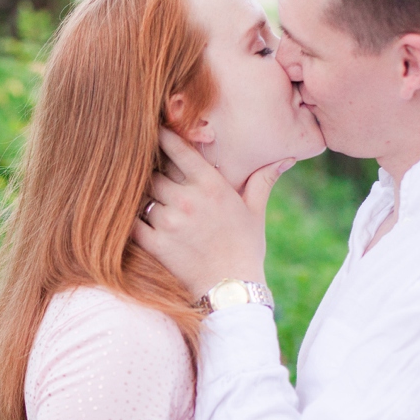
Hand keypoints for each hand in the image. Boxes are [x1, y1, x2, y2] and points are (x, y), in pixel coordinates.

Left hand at [131, 129, 296, 298]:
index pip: (177, 150)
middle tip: (151, 177)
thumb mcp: (254, 211)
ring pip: (143, 197)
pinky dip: (132, 220)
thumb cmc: (245, 247)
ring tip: (148, 202)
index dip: (163, 137)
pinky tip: (136, 221)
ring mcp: (170, 222)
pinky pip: (133, 223)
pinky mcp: (155, 243)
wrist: (232, 288)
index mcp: (211, 186)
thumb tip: (287, 159)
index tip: (154, 131)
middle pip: (153, 173)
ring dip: (144, 199)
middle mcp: (188, 199)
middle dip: (152, 175)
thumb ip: (262, 180)